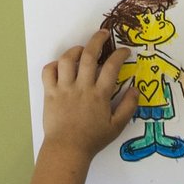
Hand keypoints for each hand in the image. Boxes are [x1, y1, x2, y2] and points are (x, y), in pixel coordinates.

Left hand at [40, 29, 136, 158]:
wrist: (67, 150)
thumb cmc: (92, 139)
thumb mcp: (117, 126)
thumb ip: (128, 107)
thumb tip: (135, 89)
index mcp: (99, 95)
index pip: (111, 67)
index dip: (120, 54)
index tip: (124, 51)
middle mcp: (81, 87)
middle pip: (88, 56)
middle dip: (97, 40)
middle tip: (104, 34)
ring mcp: (64, 89)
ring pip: (67, 60)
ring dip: (75, 50)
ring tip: (82, 49)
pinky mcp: (50, 93)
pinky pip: (48, 72)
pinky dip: (54, 65)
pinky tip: (61, 66)